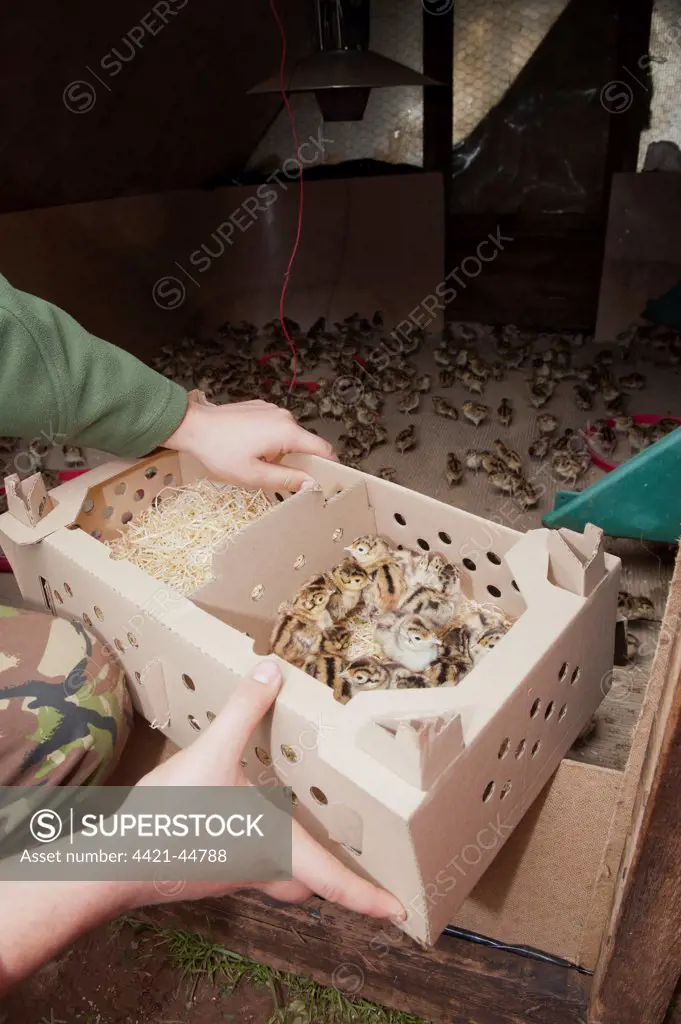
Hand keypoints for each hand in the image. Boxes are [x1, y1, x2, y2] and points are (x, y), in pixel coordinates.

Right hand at [128, 660, 404, 919]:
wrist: (113, 864)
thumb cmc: (170, 819)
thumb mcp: (212, 751)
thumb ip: (245, 709)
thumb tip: (272, 670)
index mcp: (277, 849)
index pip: (338, 883)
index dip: (372, 898)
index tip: (402, 912)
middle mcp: (260, 870)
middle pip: (309, 884)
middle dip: (333, 876)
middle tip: (353, 857)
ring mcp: (232, 875)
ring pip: (278, 876)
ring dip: (295, 859)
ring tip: (303, 828)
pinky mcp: (208, 870)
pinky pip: (247, 865)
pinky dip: (259, 847)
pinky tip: (244, 816)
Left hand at [162, 398, 336, 491]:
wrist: (193, 426)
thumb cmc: (219, 450)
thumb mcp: (254, 475)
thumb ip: (286, 480)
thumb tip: (310, 484)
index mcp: (287, 432)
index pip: (322, 449)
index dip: (329, 466)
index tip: (328, 479)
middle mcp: (283, 416)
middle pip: (305, 443)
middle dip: (298, 462)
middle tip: (282, 479)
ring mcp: (271, 410)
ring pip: (289, 436)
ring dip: (281, 452)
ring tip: (259, 464)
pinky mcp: (260, 409)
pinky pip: (275, 428)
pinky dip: (270, 441)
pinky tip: (251, 450)